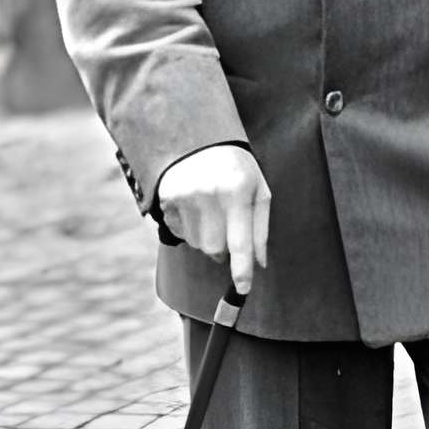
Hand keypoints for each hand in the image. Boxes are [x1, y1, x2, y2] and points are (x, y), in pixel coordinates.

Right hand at [153, 143, 270, 296]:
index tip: (244, 289)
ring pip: (197, 244)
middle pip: (215, 249)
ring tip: (212, 213)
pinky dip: (190, 229)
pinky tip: (196, 208)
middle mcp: (209, 194)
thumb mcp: (259, 190)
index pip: (240, 241)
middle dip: (224, 251)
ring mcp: (184, 196)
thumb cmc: (237, 169)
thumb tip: (259, 264)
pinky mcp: (167, 198)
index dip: (242, 269)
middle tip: (229, 231)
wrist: (199, 140)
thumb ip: (261, 228)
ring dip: (208, 239)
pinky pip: (180, 233)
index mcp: (237, 191)